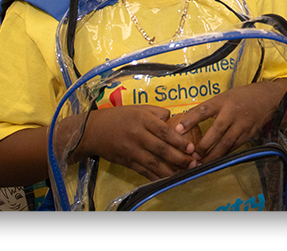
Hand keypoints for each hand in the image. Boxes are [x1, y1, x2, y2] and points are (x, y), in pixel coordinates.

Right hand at [79, 104, 196, 180]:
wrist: (93, 131)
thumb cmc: (118, 117)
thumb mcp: (138, 108)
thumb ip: (157, 112)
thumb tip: (173, 118)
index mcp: (142, 119)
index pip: (164, 131)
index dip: (179, 141)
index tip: (191, 147)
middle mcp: (137, 135)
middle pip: (161, 149)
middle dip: (179, 158)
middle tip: (193, 163)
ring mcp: (131, 150)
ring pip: (154, 162)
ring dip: (171, 170)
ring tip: (184, 173)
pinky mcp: (127, 161)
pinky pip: (144, 171)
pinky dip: (156, 176)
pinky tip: (167, 179)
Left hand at [172, 80, 286, 163]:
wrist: (265, 98)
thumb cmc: (239, 97)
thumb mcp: (222, 97)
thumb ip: (206, 109)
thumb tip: (184, 121)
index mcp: (222, 101)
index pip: (203, 110)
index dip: (190, 120)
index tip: (177, 130)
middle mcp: (232, 113)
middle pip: (216, 131)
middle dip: (203, 145)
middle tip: (191, 155)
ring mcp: (241, 125)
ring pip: (226, 143)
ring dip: (213, 155)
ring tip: (201, 163)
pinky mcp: (248, 134)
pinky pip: (234, 147)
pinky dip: (224, 155)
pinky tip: (215, 161)